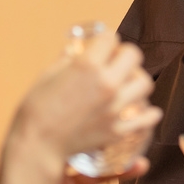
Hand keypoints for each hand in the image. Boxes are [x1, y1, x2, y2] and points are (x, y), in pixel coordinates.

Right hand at [14, 34, 160, 161]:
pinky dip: (147, 114)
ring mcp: (115, 107)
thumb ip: (66, 59)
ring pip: (145, 83)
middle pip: (133, 55)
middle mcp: (106, 83)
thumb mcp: (48, 75)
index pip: (110, 37)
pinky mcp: (118, 130)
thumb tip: (74, 50)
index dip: (105, 39)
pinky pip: (147, 118)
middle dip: (124, 54)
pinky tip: (141, 111)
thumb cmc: (36, 110)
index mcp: (87, 65)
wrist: (36, 146)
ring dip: (136, 80)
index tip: (102, 44)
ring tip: (126, 85)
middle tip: (115, 61)